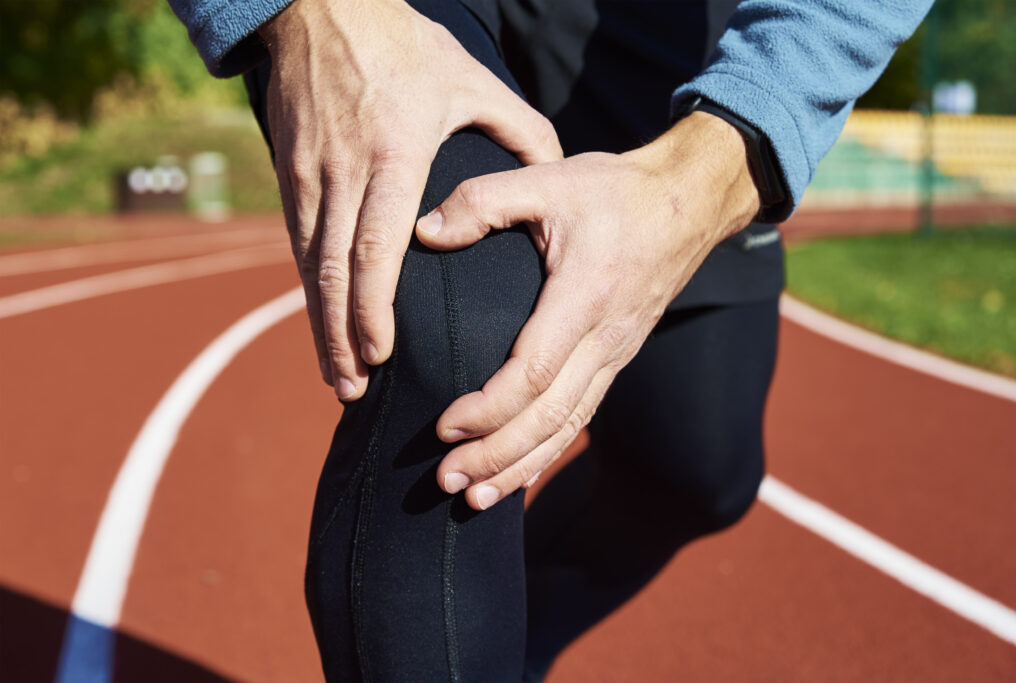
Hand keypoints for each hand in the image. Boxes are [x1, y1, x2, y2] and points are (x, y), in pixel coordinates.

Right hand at [259, 0, 560, 399]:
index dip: (374, 308)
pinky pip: (298, 245)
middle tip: (354, 390)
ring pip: (310, 266)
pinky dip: (309, 292)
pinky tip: (321, 324)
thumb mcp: (472, 81)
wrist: (317, 9)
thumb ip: (522, 131)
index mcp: (394, 156)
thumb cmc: (404, 47)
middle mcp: (345, 174)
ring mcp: (310, 177)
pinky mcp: (290, 176)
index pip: (377, 247)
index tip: (381, 355)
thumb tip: (556, 175)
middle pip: (336, 272)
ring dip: (320, 326)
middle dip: (341, 338)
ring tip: (336, 375)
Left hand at [417, 112, 759, 509]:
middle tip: (446, 482)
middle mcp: (606, 338)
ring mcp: (615, 354)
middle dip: (496, 456)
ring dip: (519, 466)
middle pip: (551, 417)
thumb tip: (422, 230)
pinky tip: (517, 476)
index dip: (489, 408)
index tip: (443, 427)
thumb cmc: (615, 191)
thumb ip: (481, 200)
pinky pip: (581, 417)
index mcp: (584, 297)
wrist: (688, 203)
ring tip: (474, 499)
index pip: (536, 373)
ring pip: (568, 427)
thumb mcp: (548, 180)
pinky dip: (546, 452)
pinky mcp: (616, 359)